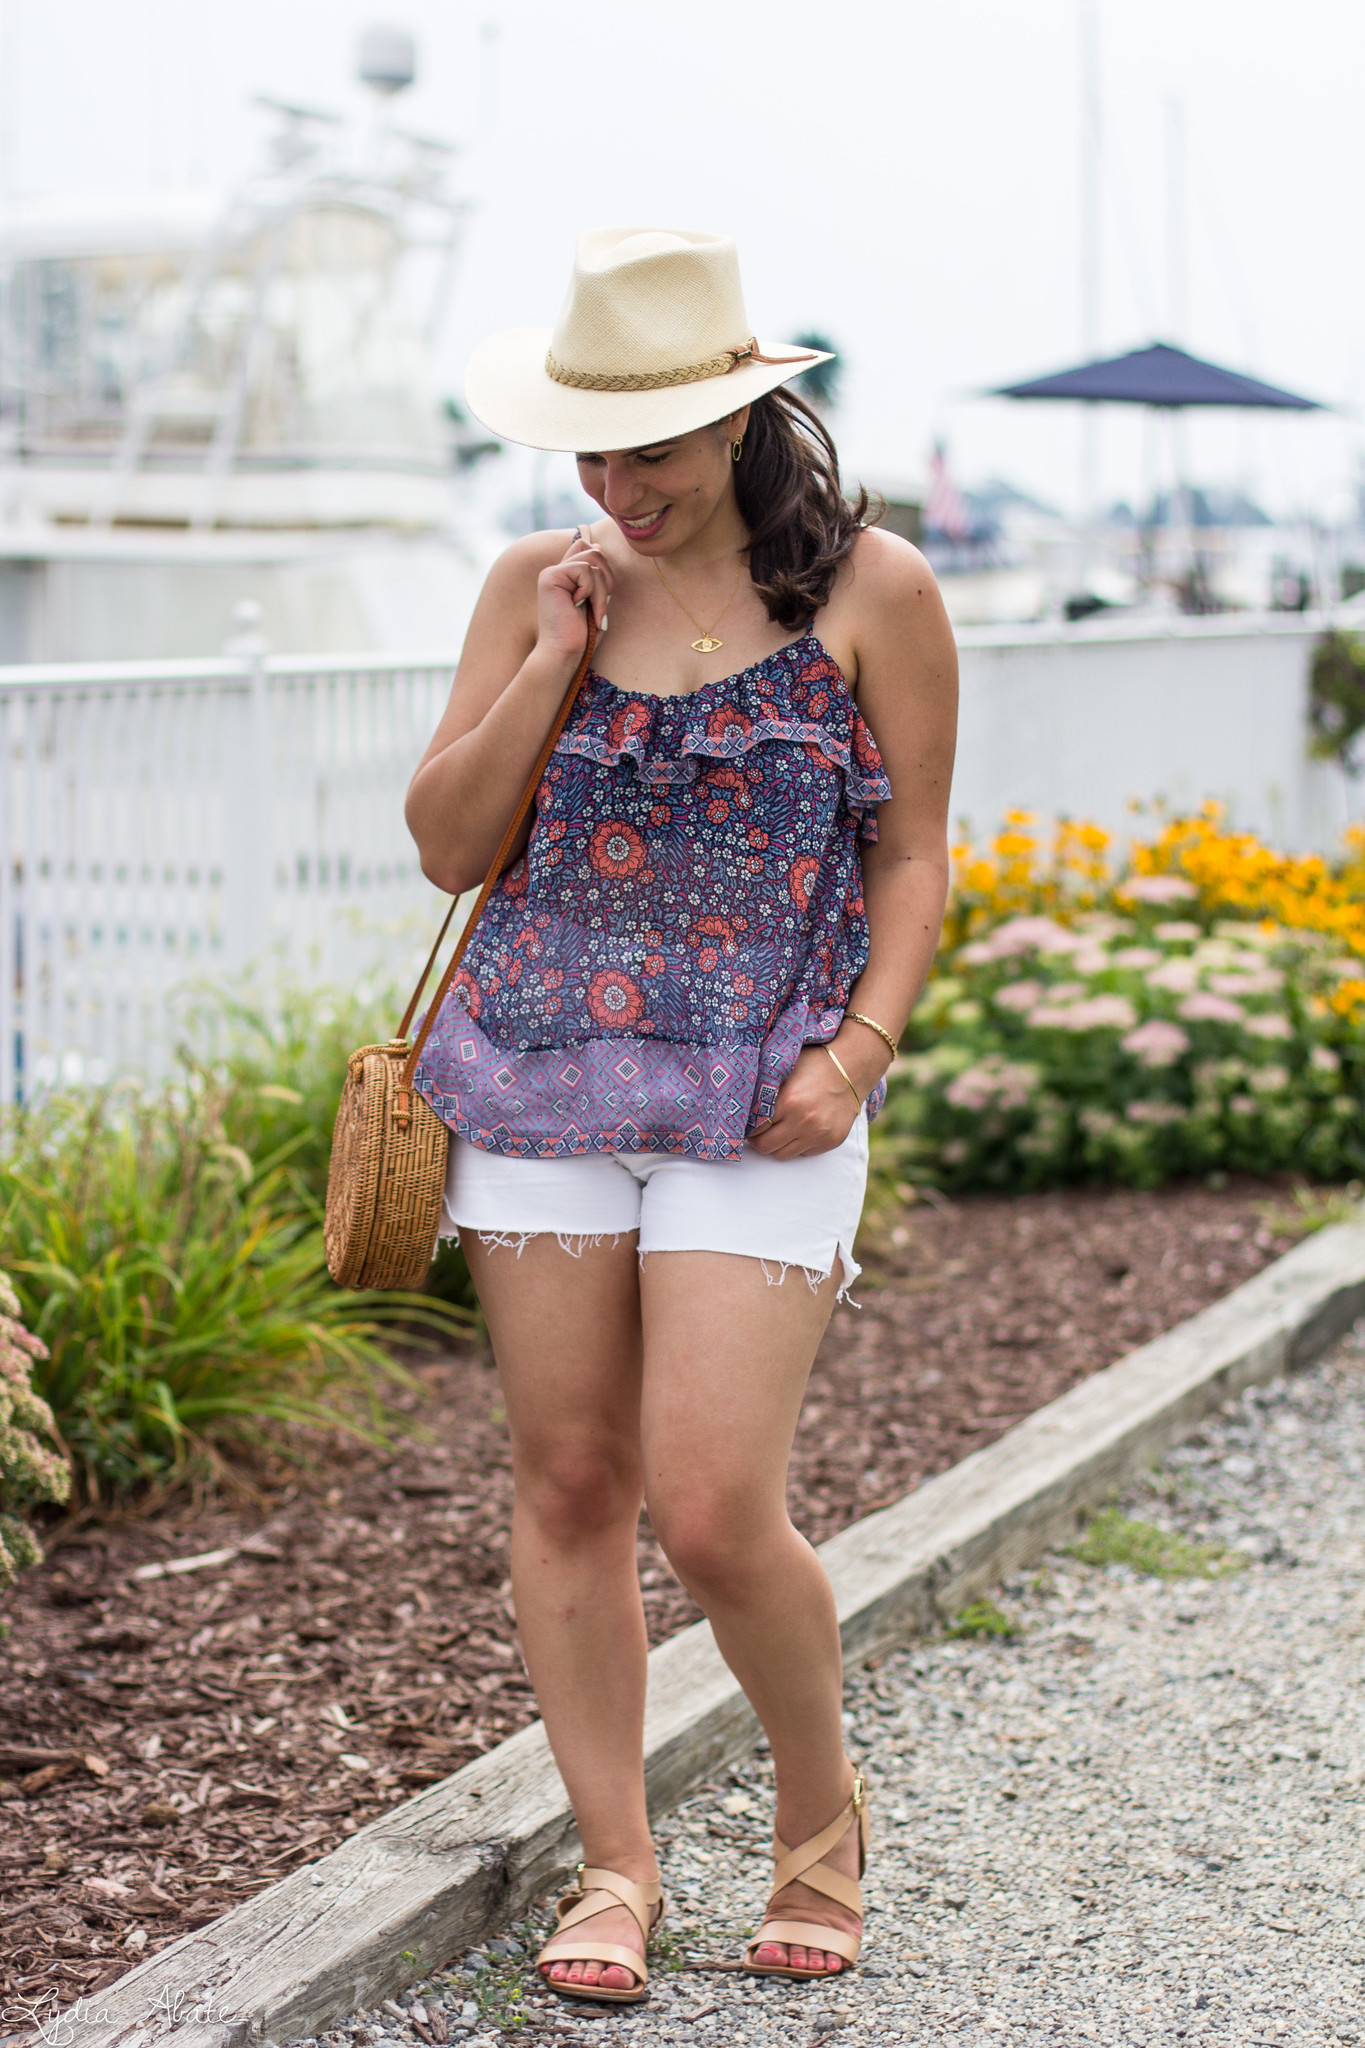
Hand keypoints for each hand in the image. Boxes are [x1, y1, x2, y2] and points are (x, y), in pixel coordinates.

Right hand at [535, 527, 613, 668]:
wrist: (565, 653)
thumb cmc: (581, 635)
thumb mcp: (596, 600)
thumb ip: (596, 575)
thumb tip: (598, 545)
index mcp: (567, 576)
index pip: (588, 549)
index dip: (602, 566)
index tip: (603, 594)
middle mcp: (558, 570)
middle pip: (594, 550)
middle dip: (607, 578)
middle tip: (600, 605)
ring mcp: (552, 572)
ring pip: (593, 558)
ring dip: (601, 588)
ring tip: (593, 610)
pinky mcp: (550, 576)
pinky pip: (584, 569)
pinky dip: (591, 590)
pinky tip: (578, 605)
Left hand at [748, 1046, 862, 1158]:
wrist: (853, 1069)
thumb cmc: (815, 1064)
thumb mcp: (785, 1070)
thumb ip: (765, 1089)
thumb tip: (741, 1106)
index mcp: (788, 1101)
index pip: (755, 1128)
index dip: (747, 1127)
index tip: (747, 1123)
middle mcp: (803, 1121)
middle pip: (765, 1147)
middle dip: (758, 1140)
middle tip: (758, 1131)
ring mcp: (818, 1134)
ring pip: (783, 1155)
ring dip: (777, 1144)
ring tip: (779, 1130)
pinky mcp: (831, 1141)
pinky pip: (804, 1153)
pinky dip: (798, 1144)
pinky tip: (800, 1129)